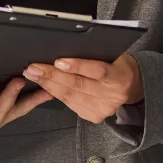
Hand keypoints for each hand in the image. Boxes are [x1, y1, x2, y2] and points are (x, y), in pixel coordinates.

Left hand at [23, 53, 143, 123]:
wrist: (129, 86)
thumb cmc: (117, 65)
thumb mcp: (113, 54)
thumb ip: (94, 53)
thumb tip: (65, 46)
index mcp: (120, 77)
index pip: (97, 71)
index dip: (77, 66)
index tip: (58, 61)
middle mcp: (112, 96)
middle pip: (78, 85)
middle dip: (52, 75)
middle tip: (34, 67)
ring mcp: (103, 109)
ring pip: (70, 96)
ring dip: (48, 85)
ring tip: (33, 75)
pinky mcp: (94, 116)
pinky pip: (70, 104)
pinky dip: (54, 94)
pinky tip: (44, 85)